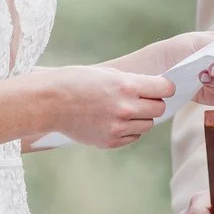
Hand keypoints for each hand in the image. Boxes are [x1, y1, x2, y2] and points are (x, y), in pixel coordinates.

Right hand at [44, 66, 172, 148]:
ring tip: (124, 110)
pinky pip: (134, 137)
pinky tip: (115, 121)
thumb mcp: (107, 72)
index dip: (164, 87)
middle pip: (159, 109)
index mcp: (126, 86)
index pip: (165, 88)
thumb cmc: (76, 81)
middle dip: (153, 102)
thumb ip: (132, 81)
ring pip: (148, 125)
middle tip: (141, 98)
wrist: (49, 103)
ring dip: (141, 117)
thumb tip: (153, 88)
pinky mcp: (110, 141)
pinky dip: (130, 130)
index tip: (159, 87)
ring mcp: (118, 127)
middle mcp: (125, 108)